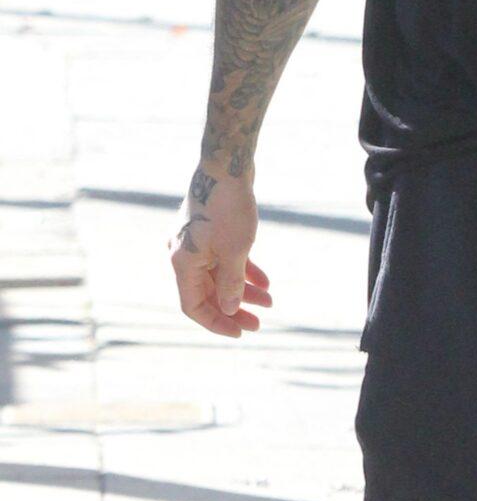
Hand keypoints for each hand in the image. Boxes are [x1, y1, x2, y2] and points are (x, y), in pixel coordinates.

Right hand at [170, 162, 270, 337]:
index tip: (240, 332)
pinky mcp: (210, 232)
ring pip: (218, 277)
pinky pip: (224, 260)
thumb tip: (230, 309)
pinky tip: (265, 282)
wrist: (227, 167)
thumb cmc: (228, 208)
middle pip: (207, 293)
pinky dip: (243, 271)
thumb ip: (231, 284)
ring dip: (242, 291)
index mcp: (182, 262)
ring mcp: (197, 243)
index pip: (193, 305)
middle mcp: (184, 254)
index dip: (216, 322)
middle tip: (259, 323)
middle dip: (233, 309)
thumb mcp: (235, 251)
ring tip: (270, 302)